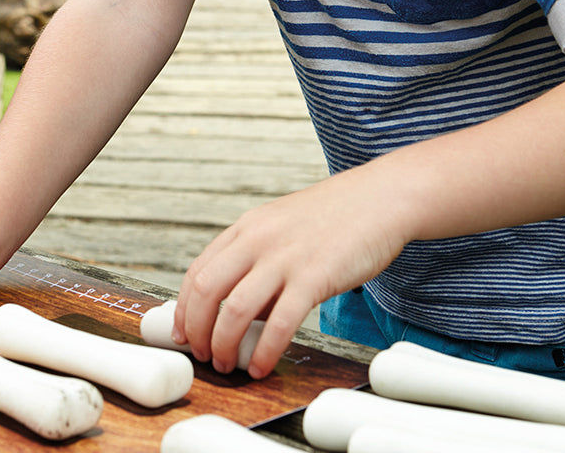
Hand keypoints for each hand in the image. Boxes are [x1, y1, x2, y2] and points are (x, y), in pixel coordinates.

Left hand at [173, 166, 409, 378]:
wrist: (380, 198)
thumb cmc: (335, 218)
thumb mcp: (282, 227)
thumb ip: (258, 260)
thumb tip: (239, 311)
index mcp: (247, 226)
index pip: (197, 270)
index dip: (184, 308)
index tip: (184, 333)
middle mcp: (258, 239)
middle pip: (205, 290)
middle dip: (197, 331)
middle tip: (202, 355)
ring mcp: (285, 257)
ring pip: (234, 309)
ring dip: (224, 345)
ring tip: (228, 364)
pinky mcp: (314, 277)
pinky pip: (279, 323)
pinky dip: (265, 351)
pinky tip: (263, 366)